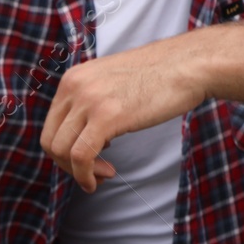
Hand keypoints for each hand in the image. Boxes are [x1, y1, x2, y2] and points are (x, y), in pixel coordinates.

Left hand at [40, 35, 207, 191]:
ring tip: (104, 174)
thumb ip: (90, 104)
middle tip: (92, 172)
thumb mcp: (111, 85)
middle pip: (50, 141)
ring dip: (79, 172)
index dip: (65, 151)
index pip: (51, 126)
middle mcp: (74, 86)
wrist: (192, 64)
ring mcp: (88, 100)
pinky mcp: (106, 116)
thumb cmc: (160, 78)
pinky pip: (80, 157)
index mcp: (72, 79)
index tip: (89, 159)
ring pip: (61, 151)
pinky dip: (85, 176)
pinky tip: (101, 178)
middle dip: (67, 165)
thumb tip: (78, 138)